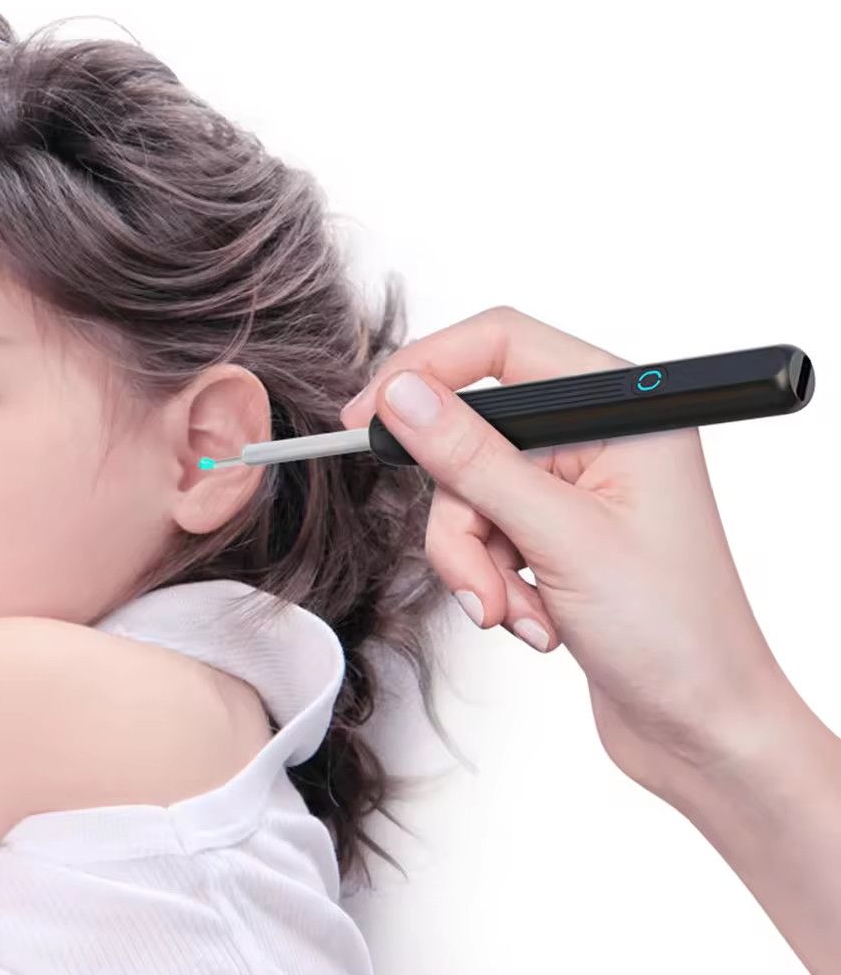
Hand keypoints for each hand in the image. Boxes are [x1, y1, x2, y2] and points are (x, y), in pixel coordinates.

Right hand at [341, 306, 787, 797]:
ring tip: (516, 615)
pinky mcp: (554, 533)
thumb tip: (404, 396)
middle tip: (475, 579)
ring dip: (476, 563)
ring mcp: (574, 487)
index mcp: (624, 407)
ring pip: (468, 494)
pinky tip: (535, 623)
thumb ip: (473, 460)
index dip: (426, 369)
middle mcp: (598, 436)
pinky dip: (492, 582)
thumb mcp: (561, 538)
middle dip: (462, 517)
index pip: (501, 344)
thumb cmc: (678, 634)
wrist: (704, 729)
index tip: (368, 416)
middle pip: (473, 434)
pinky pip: (484, 534)